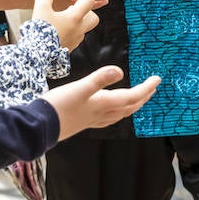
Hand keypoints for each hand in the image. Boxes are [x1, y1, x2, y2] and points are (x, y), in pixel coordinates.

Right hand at [31, 0, 97, 51]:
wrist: (37, 56)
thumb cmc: (40, 32)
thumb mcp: (40, 9)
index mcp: (75, 18)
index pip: (89, 1)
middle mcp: (79, 30)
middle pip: (93, 18)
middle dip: (85, 11)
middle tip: (71, 9)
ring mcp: (75, 41)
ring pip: (83, 28)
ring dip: (75, 22)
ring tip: (60, 19)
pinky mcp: (69, 48)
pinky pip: (74, 37)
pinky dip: (69, 32)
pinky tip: (56, 30)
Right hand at [42, 66, 159, 140]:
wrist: (40, 127)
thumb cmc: (58, 106)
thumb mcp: (79, 88)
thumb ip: (99, 79)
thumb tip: (120, 72)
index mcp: (103, 104)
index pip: (132, 96)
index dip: (147, 88)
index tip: (158, 79)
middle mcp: (102, 114)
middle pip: (130, 107)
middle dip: (144, 97)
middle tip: (153, 87)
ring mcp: (94, 120)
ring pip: (120, 114)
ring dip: (133, 105)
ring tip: (139, 97)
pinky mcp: (85, 122)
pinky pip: (109, 118)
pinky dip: (118, 111)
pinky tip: (112, 110)